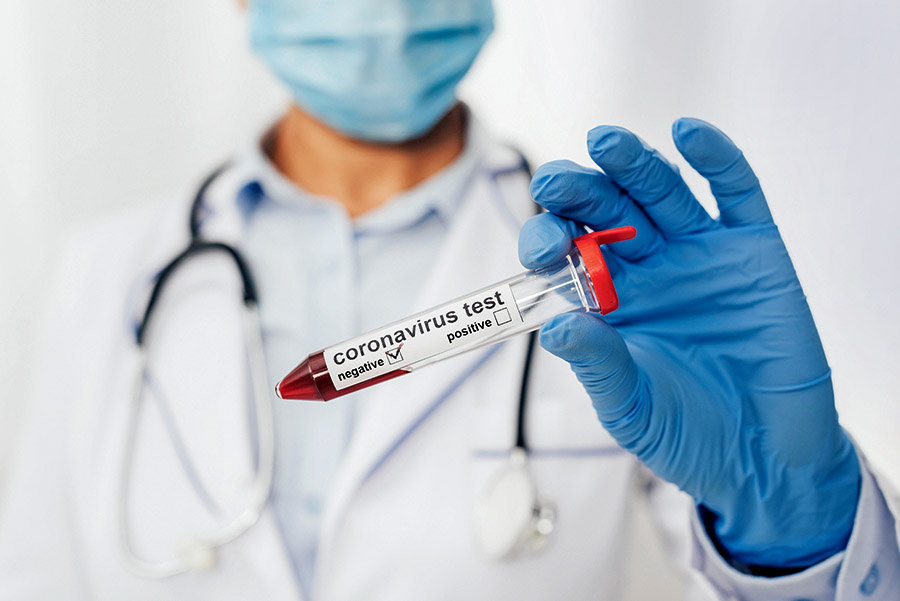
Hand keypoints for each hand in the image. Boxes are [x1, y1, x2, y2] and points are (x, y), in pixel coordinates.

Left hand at [518, 118, 859, 567]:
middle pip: (604, 211)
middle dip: (578, 191)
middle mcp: (646, 267)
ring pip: (660, 191)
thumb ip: (598, 364)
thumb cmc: (687, 434)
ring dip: (632, 163)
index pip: (565, 253)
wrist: (767, 457)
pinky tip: (689, 133)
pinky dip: (716, 159)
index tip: (543, 247)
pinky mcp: (752, 249)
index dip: (548, 241)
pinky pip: (735, 193)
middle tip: (555, 182)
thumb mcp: (631, 408)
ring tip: (605, 143)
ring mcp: (698, 253)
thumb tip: (553, 326)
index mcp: (605, 300)